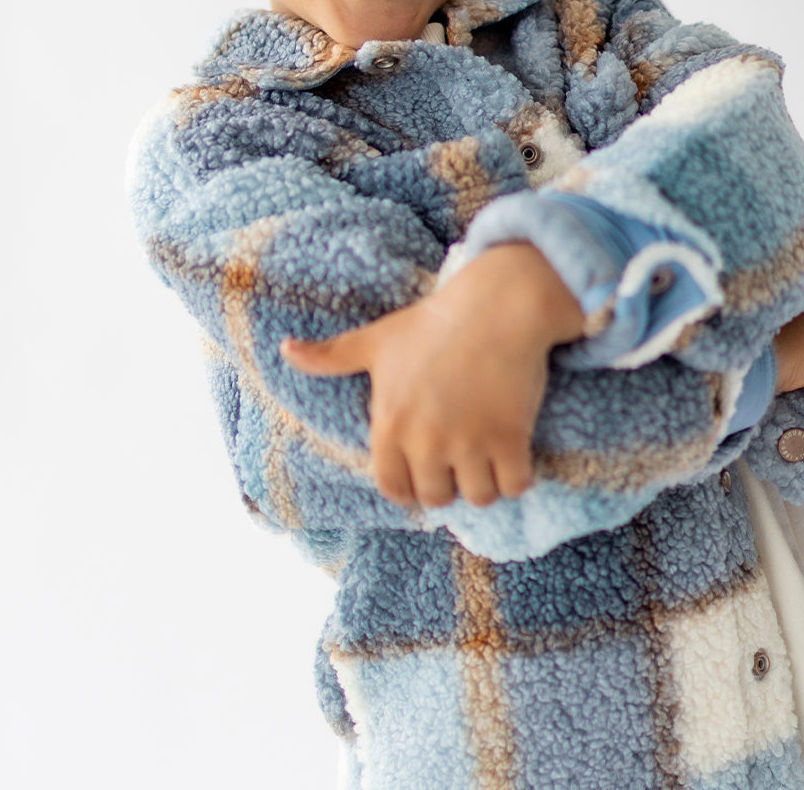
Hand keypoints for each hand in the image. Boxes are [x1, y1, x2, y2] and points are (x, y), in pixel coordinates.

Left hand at [280, 244, 583, 509]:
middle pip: (436, 498)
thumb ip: (331, 355)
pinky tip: (515, 452)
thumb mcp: (378, 339)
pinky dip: (518, 476)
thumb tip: (285, 350)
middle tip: (462, 458)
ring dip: (486, 483)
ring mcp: (468, 442)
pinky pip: (515, 485)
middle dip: (449, 484)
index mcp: (390, 424)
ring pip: (478, 497)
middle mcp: (425, 441)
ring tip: (490, 458)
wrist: (497, 305)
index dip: (411, 486)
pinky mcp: (509, 438)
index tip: (427, 472)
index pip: (393, 488)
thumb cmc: (435, 322)